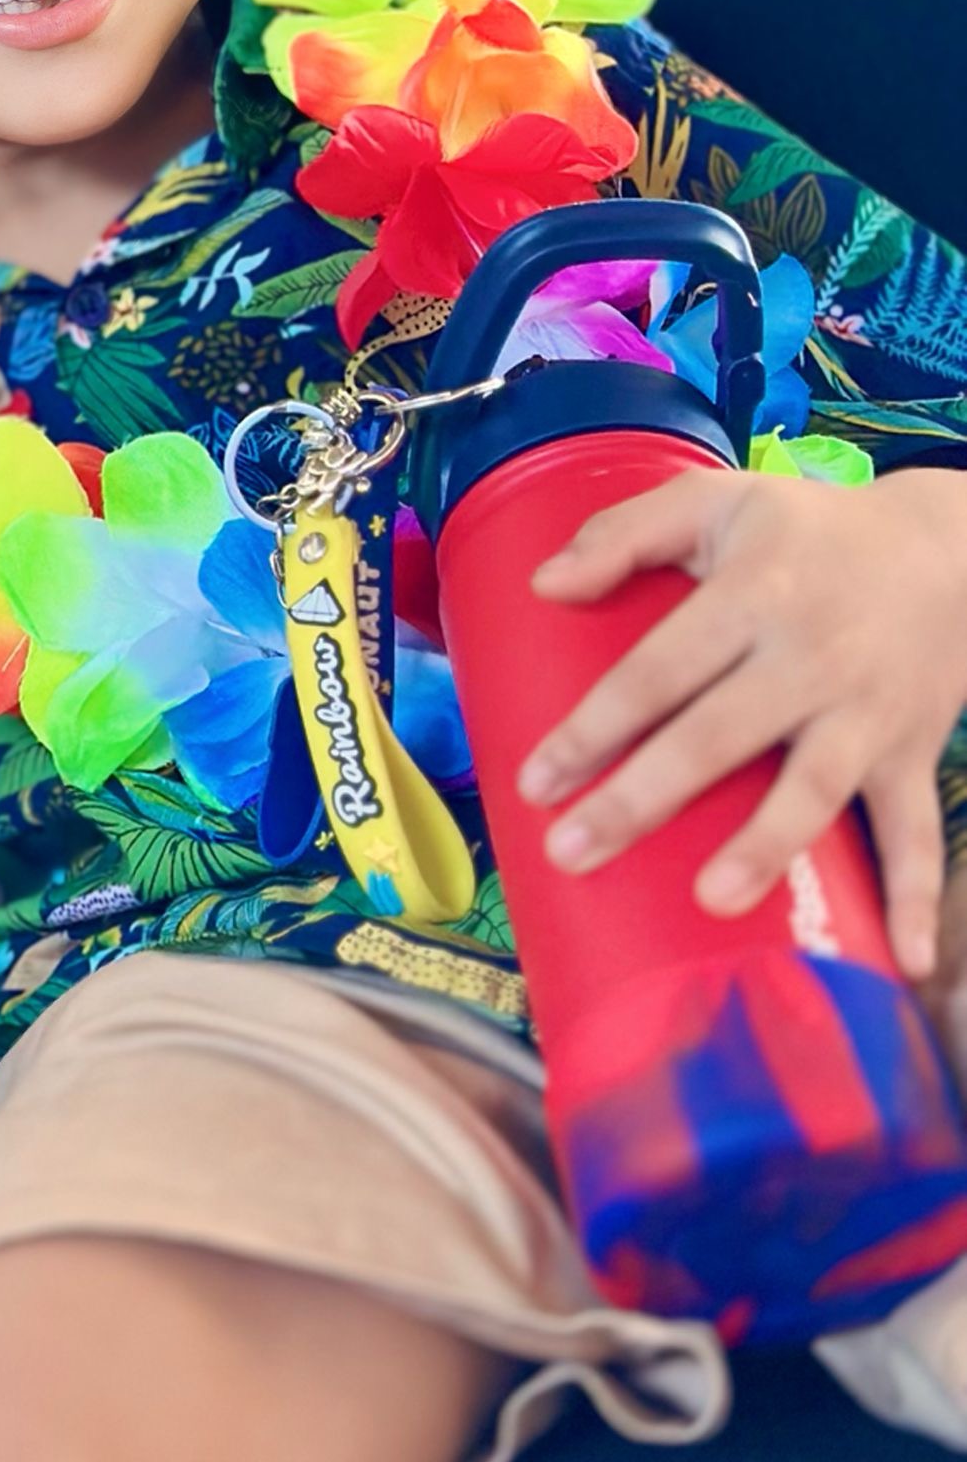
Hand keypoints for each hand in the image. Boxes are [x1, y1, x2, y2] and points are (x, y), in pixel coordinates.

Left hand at [516, 464, 966, 972]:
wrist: (949, 548)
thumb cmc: (807, 532)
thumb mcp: (716, 503)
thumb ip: (622, 533)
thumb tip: (542, 583)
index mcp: (753, 593)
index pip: (659, 669)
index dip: (595, 726)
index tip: (535, 782)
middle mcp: (810, 656)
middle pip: (716, 736)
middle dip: (641, 799)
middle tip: (572, 853)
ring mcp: (866, 710)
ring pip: (812, 788)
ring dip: (765, 848)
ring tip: (710, 901)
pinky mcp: (911, 749)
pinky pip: (916, 828)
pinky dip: (916, 895)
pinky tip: (907, 958)